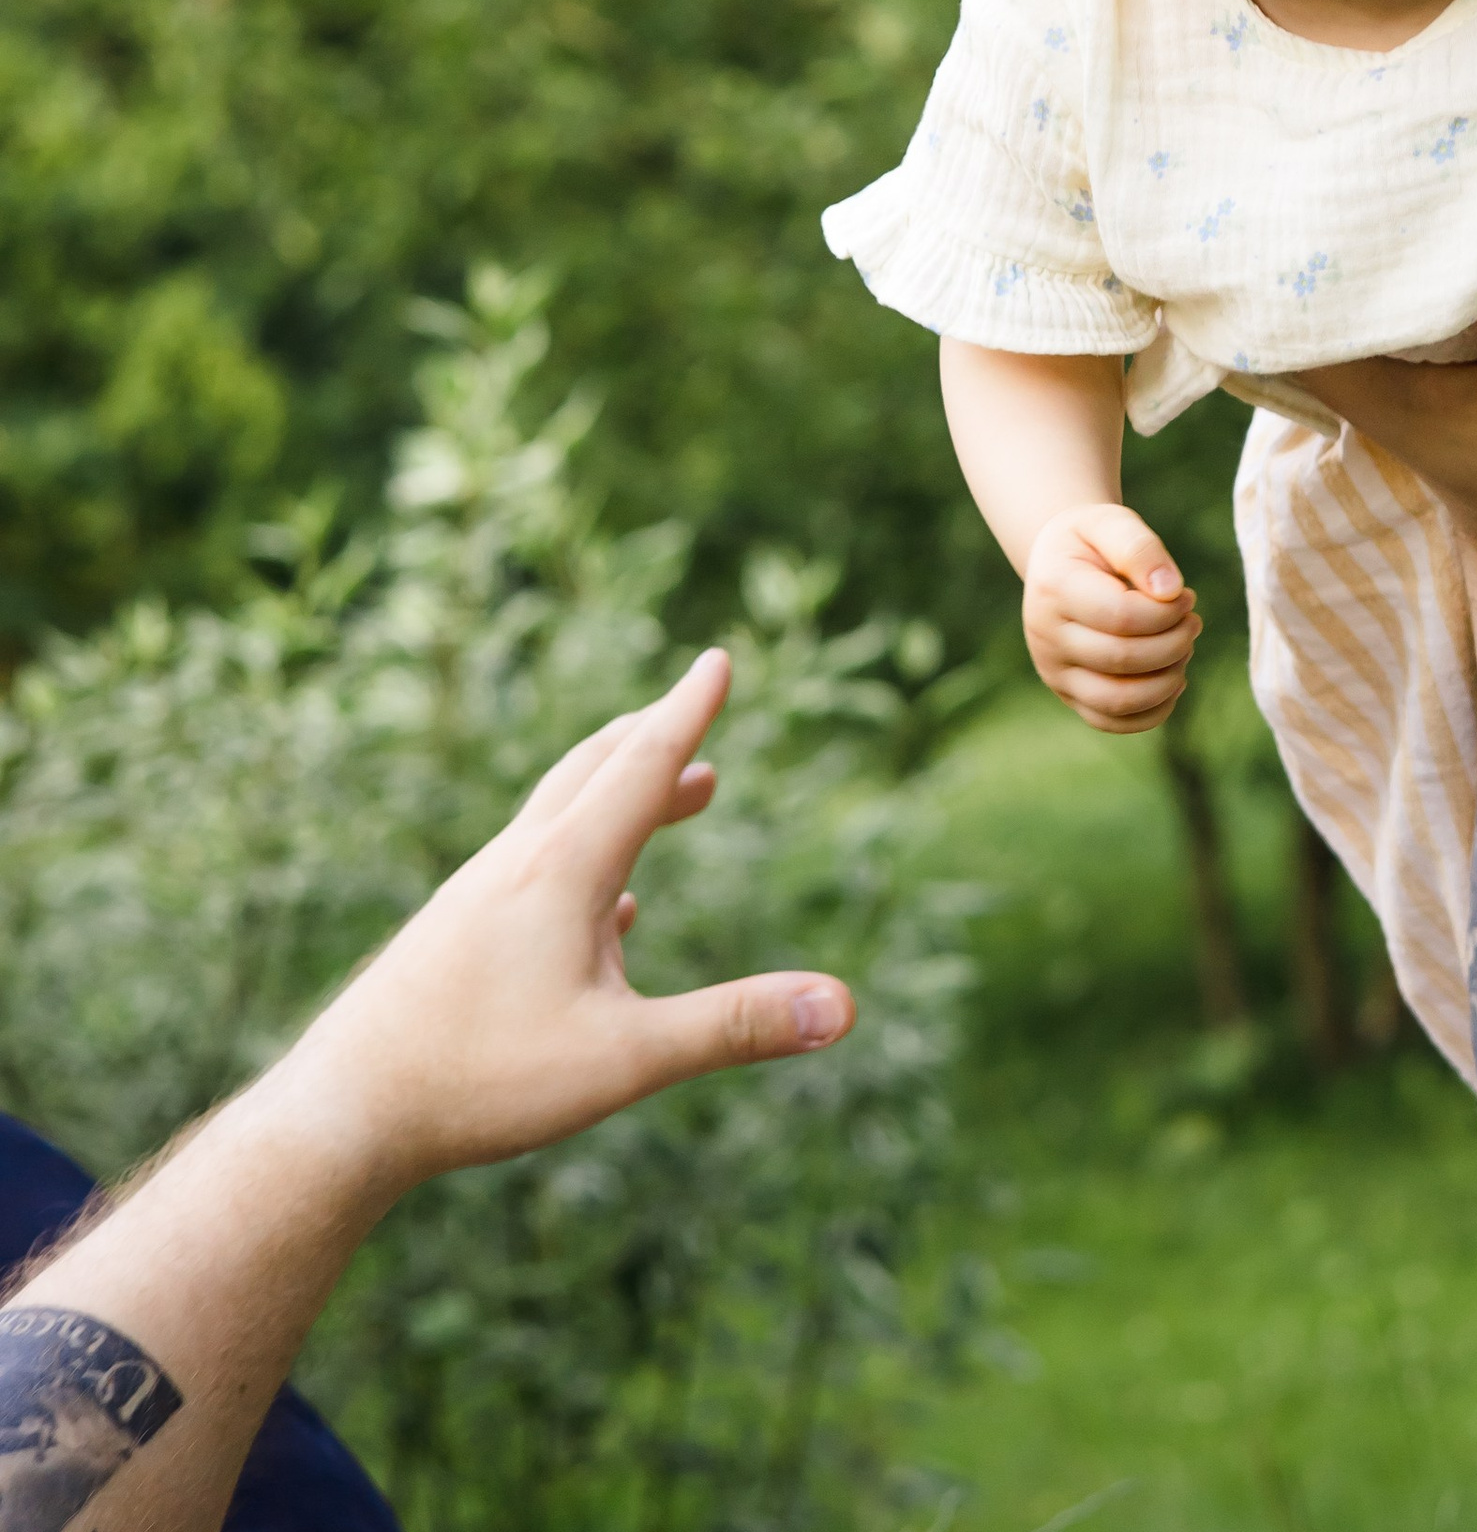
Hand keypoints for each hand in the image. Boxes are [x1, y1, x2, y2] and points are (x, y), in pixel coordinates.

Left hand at [280, 648, 854, 1196]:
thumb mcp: (624, 1059)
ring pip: (559, 817)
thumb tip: (842, 1006)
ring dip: (622, 793)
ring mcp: (476, 898)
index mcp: (563, 870)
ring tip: (673, 797)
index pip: (642, 766)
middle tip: (695, 709)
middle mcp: (517, 865)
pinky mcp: (452, 937)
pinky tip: (610, 912)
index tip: (716, 657)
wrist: (336, 1116)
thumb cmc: (477, 1083)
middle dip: (653, 737)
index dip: (688, 710)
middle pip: (593, 771)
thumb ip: (734, 1026)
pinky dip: (585, 856)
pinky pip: (532, 870)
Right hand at [1022, 502, 1200, 732]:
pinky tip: (1173, 678)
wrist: (1059, 563)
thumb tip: (1171, 592)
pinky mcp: (1069, 695)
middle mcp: (1045, 637)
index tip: (1186, 596)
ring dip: (1168, 679)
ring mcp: (1054, 671)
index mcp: (1054, 588)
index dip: (1167, 612)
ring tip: (1184, 648)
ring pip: (1118, 701)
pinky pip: (1112, 722)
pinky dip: (1154, 710)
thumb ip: (1141, 549)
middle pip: (1123, 660)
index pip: (1121, 617)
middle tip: (1192, 621)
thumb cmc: (1093, 541)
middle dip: (1174, 642)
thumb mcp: (1112, 522)